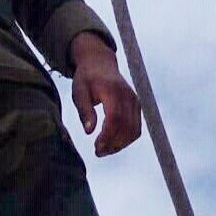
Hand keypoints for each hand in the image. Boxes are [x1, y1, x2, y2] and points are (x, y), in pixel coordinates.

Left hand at [69, 32, 141, 156]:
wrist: (99, 63)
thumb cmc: (86, 78)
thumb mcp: (79, 91)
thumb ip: (84, 110)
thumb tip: (89, 131)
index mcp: (112, 90)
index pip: (115, 118)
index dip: (107, 136)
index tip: (96, 147)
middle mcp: (127, 95)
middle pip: (126, 127)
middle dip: (113, 144)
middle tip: (98, 151)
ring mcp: (135, 101)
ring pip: (134, 130)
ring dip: (120, 144)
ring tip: (104, 149)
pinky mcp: (137, 106)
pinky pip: (136, 128)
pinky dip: (126, 139)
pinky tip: (112, 142)